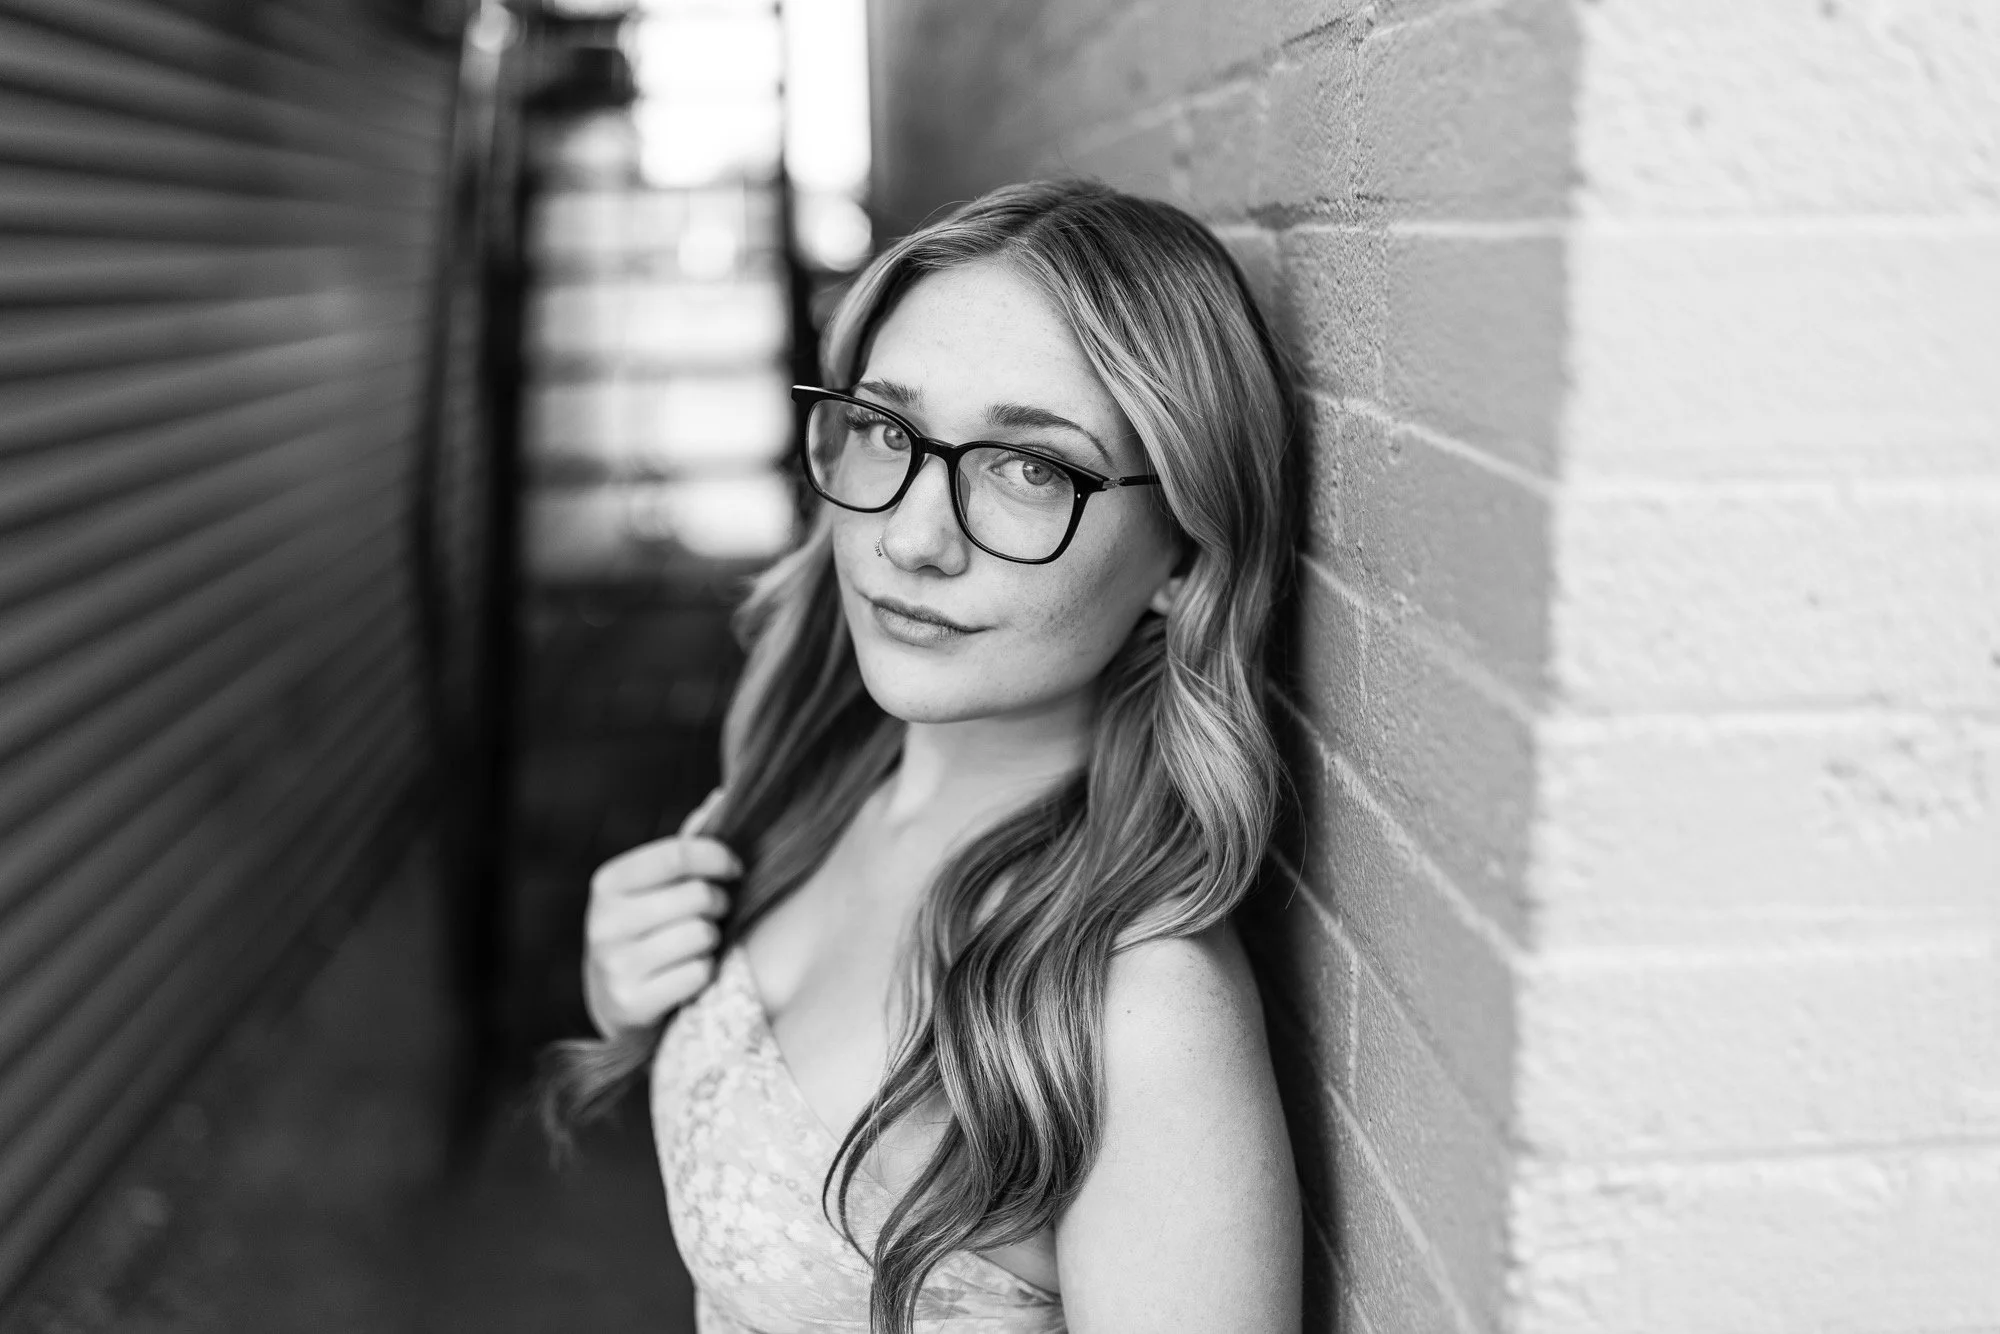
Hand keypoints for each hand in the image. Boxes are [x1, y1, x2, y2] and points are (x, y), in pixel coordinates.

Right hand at [582, 788, 736, 1036]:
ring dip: (712, 939)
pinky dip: (705, 972)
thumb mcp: (654, 886)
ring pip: (701, 935)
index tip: (735, 868)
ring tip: (698, 942)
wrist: (615, 1000)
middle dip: (719, 903)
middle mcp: (604, 922)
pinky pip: (699, 974)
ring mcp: (615, 965)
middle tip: (715, 911)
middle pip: (698, 896)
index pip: (677, 854)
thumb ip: (686, 846)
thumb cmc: (648, 928)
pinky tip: (689, 972)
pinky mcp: (631, 1003)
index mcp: (608, 882)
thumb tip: (721, 798)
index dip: (718, 857)